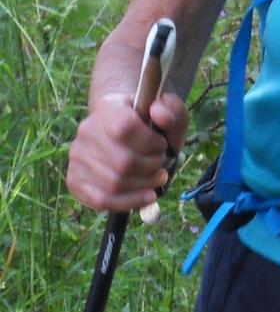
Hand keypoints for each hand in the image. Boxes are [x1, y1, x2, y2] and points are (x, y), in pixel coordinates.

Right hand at [66, 89, 188, 214]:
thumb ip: (172, 110)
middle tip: (161, 163)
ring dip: (145, 185)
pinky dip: (130, 202)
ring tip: (157, 177)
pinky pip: (101, 200)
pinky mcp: (75, 179)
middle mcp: (87, 131)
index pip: (125, 128)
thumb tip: (158, 113)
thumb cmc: (151, 126)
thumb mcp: (170, 113)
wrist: (125, 134)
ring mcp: (78, 156)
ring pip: (115, 184)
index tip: (161, 144)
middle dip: (152, 167)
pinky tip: (147, 196)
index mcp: (109, 108)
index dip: (151, 142)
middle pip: (123, 162)